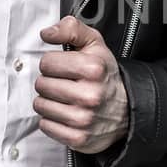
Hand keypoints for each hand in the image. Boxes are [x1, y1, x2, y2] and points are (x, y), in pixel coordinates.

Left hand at [34, 15, 129, 153]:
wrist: (126, 109)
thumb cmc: (105, 75)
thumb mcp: (94, 44)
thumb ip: (71, 29)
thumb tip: (47, 33)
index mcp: (94, 68)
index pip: (47, 62)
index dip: (53, 63)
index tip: (64, 67)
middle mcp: (90, 95)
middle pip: (41, 84)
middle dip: (50, 82)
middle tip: (65, 84)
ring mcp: (84, 119)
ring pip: (40, 105)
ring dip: (48, 102)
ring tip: (64, 99)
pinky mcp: (78, 138)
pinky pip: (45, 126)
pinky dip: (51, 120)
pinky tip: (65, 114)